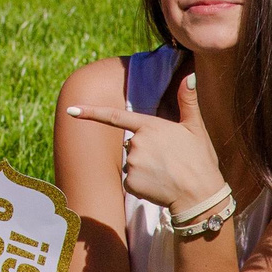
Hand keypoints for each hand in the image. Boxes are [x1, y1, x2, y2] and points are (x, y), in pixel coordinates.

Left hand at [65, 72, 227, 215]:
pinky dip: (143, 184)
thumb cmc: (200, 161)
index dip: (90, 112)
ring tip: (167, 173)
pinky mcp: (131, 183)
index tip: (71, 109)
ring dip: (144, 168)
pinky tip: (159, 185)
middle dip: (145, 151)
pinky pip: (131, 181)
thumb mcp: (195, 128)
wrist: (200, 196)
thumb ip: (187, 101)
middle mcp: (136, 143)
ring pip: (131, 163)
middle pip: (131, 144)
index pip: (114, 116)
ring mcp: (132, 163)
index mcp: (149, 126)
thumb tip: (190, 75)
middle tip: (169, 160)